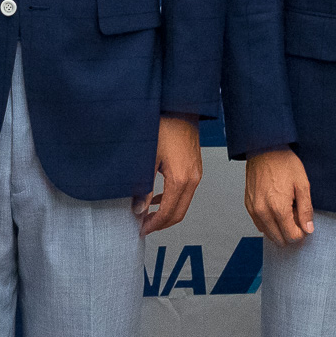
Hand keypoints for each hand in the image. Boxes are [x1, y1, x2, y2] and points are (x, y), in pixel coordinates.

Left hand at [135, 116, 202, 234]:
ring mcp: (196, 174)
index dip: (154, 224)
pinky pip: (186, 192)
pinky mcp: (196, 168)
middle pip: (179, 213)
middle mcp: (193, 179)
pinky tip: (157, 198)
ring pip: (183, 204)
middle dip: (161, 224)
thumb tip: (139, 208)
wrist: (180, 108)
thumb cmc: (164, 127)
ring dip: (166, 213)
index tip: (140, 229)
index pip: (169, 212)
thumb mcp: (148, 159)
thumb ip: (144, 187)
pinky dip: (172, 200)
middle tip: (143, 226)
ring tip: (147, 215)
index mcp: (181, 179)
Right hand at [244, 147, 312, 245]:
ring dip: (279, 228)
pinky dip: (269, 222)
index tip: (304, 222)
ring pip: (268, 234)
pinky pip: (259, 224)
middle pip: (279, 239)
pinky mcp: (248, 205)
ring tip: (285, 209)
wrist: (264, 149)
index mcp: (278, 208)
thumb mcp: (302, 184)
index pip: (291, 236)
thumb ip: (306, 210)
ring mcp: (254, 209)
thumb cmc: (284, 163)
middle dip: (290, 232)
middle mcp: (263, 212)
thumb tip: (308, 229)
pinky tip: (275, 208)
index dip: (301, 232)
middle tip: (295, 214)